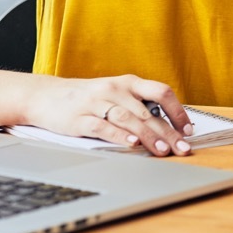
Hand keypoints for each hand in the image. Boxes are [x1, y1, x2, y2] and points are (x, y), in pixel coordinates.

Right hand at [24, 74, 194, 156]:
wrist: (44, 95)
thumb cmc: (86, 97)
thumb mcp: (115, 93)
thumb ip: (138, 105)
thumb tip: (168, 125)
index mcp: (128, 82)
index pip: (161, 92)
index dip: (177, 111)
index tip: (188, 130)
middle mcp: (115, 90)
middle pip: (148, 112)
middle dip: (168, 132)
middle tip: (182, 148)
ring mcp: (97, 103)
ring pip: (129, 119)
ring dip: (149, 136)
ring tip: (163, 150)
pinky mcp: (80, 119)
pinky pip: (103, 127)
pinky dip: (119, 136)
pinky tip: (132, 144)